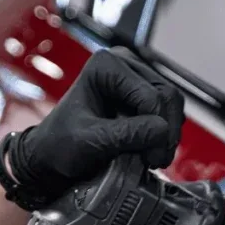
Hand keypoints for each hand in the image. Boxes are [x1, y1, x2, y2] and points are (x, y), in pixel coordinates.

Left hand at [2, 49, 184, 207]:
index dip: (156, 129)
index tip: (149, 159)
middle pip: (167, 96)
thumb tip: (163, 130)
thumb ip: (126, 134)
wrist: (52, 155)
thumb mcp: (90, 141)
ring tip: (152, 157)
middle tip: (155, 161)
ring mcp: (135, 79)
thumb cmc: (60, 144)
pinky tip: (151, 149)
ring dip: (168, 134)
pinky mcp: (143, 95)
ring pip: (173, 104)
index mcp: (106, 65)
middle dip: (166, 132)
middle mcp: (124, 64)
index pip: (151, 95)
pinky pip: (169, 111)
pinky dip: (165, 133)